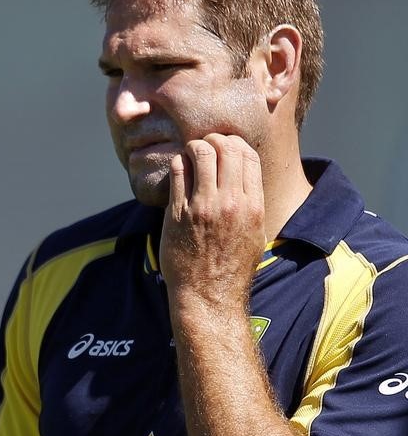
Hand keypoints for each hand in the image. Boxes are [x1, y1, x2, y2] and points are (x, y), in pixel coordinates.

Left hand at [160, 133, 265, 311]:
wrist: (208, 295)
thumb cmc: (232, 267)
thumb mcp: (256, 234)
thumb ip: (252, 203)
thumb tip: (246, 177)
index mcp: (254, 206)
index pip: (248, 155)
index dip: (235, 143)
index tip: (225, 147)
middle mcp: (231, 203)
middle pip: (225, 147)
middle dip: (213, 140)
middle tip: (205, 146)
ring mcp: (203, 206)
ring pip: (200, 152)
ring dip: (193, 148)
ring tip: (190, 155)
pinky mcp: (178, 212)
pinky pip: (178, 171)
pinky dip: (178, 163)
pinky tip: (179, 170)